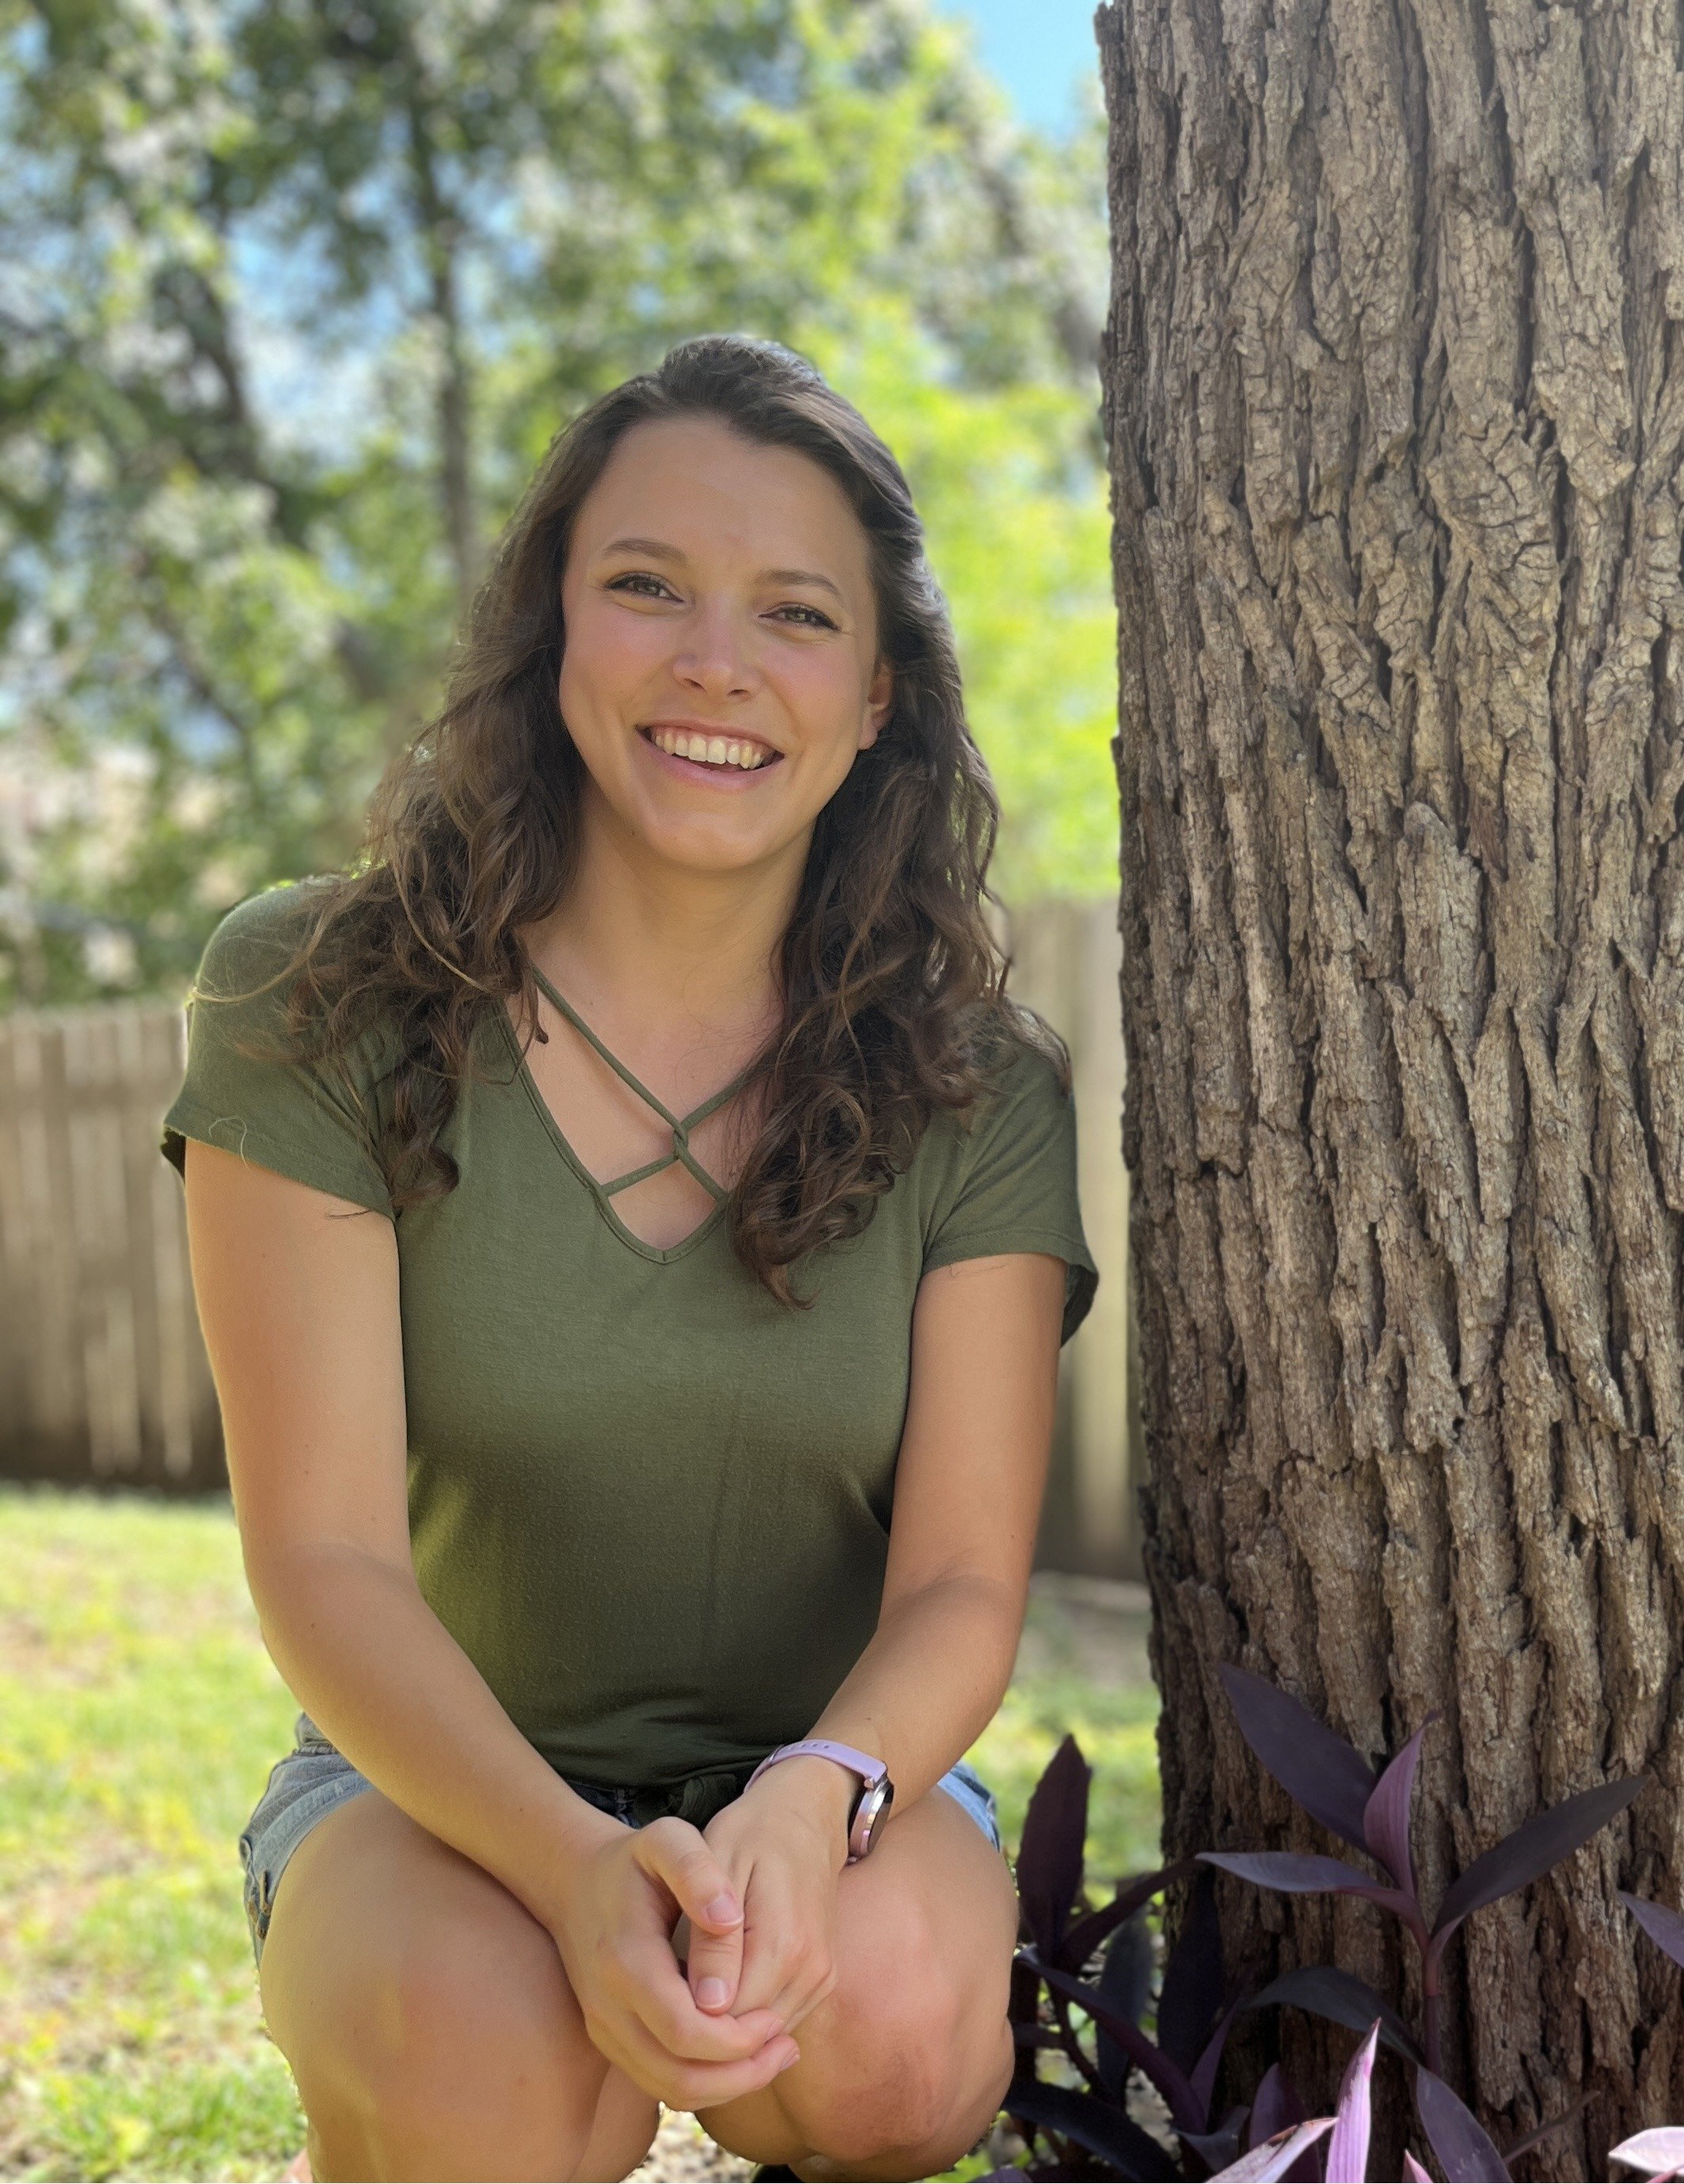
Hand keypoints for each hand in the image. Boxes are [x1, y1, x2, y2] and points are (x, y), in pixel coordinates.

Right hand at [542, 1811, 800, 2108]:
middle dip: (741, 2074)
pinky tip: (742, 2054)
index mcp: (625, 1963)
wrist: (577, 1882)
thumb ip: (697, 1872)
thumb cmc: (635, 1860)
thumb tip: (730, 1917)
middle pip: (678, 2077)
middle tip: (786, 2047)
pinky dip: (706, 2080)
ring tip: (775, 2054)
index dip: (736, 2038)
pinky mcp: (612, 2042)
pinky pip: (661, 2082)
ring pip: (671, 2089)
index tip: (777, 2020)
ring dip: (728, 2085)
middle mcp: (608, 2009)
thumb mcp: (667, 1841)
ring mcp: (606, 2031)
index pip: (684, 2030)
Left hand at [682, 1758, 853, 2037]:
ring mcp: (819, 1979)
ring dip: (719, 2032)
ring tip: (676, 1997)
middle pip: (745, 2038)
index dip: (682, 2022)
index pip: (727, 2022)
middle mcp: (810, 1972)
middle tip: (654, 2003)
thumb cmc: (751, 1834)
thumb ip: (713, 1938)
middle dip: (698, 2034)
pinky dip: (742, 2020)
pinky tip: (709, 1991)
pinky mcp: (820, 1981)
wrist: (804, 1817)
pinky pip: (775, 2022)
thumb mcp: (720, 1869)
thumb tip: (707, 2007)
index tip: (648, 1999)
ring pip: (761, 2039)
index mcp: (784, 1945)